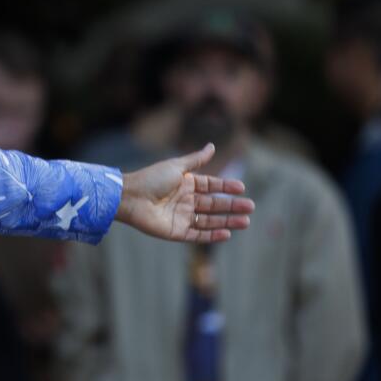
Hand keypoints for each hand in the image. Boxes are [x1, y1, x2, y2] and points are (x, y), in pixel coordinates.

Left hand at [116, 142, 254, 242]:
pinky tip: (227, 234)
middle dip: (232, 206)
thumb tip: (213, 145)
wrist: (130, 197)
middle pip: (213, 205)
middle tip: (251, 207)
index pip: (211, 186)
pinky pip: (198, 234)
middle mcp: (185, 201)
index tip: (242, 188)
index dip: (226, 187)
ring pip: (209, 221)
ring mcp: (181, 217)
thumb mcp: (176, 166)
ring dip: (227, 222)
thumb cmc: (151, 179)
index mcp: (185, 184)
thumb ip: (196, 159)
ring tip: (245, 221)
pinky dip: (212, 235)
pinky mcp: (176, 232)